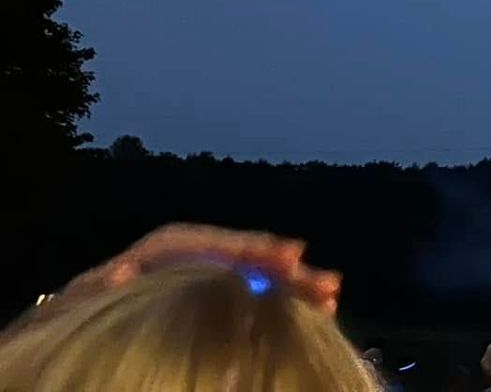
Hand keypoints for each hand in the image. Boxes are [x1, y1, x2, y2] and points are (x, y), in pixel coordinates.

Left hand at [58, 223, 341, 313]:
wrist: (90, 316)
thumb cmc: (95, 303)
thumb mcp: (95, 292)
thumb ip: (107, 285)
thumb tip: (118, 274)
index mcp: (174, 245)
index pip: (226, 245)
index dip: (261, 252)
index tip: (294, 257)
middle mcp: (202, 254)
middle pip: (254, 261)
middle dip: (291, 273)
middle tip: (329, 285)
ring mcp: (214, 277)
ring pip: (261, 279)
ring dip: (296, 289)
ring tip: (330, 298)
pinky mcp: (220, 300)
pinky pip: (257, 299)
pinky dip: (283, 305)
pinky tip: (312, 314)